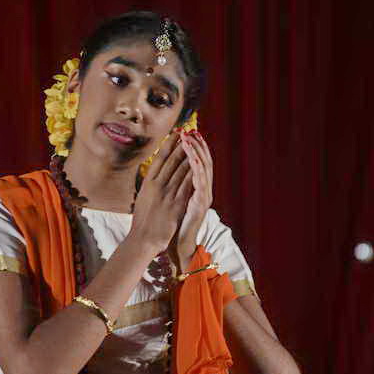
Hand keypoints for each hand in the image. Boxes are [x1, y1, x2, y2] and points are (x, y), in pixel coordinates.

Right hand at [130, 131, 193, 253]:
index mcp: (147, 183)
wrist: (143, 239)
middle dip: (180, 145)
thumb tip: (154, 174)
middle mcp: (156, 186)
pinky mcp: (175, 204)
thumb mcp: (143, 198)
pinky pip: (186, 185)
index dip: (168, 144)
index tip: (175, 133)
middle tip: (188, 132)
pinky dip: (192, 173)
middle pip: (170, 161)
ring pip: (180, 170)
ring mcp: (166, 194)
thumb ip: (150, 186)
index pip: (159, 159)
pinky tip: (199, 164)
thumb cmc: (142, 221)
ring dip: (189, 155)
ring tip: (196, 143)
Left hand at [171, 130, 212, 271]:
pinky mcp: (201, 203)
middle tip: (191, 130)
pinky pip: (200, 182)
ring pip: (203, 169)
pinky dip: (196, 168)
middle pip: (205, 161)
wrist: (178, 242)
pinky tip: (191, 158)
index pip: (198, 161)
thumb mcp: (175, 198)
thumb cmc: (174, 221)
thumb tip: (169, 168)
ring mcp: (204, 196)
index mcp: (197, 187)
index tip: (188, 131)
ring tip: (189, 139)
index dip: (195, 146)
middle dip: (197, 145)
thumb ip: (176, 183)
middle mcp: (204, 189)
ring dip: (196, 152)